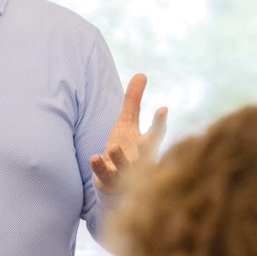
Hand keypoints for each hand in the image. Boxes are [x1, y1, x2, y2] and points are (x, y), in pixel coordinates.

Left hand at [90, 73, 167, 195]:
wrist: (115, 181)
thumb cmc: (126, 148)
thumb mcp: (128, 123)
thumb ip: (134, 101)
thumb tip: (141, 74)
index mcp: (146, 146)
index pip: (156, 134)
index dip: (159, 123)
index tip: (162, 109)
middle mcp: (139, 161)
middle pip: (145, 156)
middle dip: (146, 149)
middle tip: (145, 141)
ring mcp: (125, 173)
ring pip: (125, 168)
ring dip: (120, 158)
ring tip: (113, 147)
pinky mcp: (109, 181)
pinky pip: (105, 175)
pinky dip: (99, 167)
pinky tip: (94, 157)